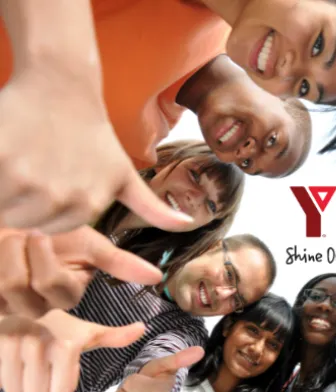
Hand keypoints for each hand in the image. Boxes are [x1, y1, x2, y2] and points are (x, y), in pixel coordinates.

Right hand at [0, 72, 192, 233]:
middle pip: (21, 220)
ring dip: (6, 189)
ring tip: (23, 161)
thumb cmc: (94, 135)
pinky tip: (7, 152)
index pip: (46, 229)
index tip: (50, 179)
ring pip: (2, 207)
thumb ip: (152, 208)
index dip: (44, 207)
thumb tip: (188, 225)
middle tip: (35, 168)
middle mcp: (59, 199)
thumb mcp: (126, 175)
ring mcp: (27, 181)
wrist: (63, 88)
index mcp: (87, 207)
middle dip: (22, 200)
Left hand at [0, 226, 162, 317]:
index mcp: (68, 294)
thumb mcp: (88, 242)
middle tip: (23, 232)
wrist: (11, 215)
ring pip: (7, 291)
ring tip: (6, 237)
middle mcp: (41, 305)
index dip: (47, 259)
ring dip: (3, 255)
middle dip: (23, 252)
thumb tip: (158, 276)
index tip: (41, 232)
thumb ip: (121, 262)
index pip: (60, 289)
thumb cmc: (48, 226)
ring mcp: (11, 305)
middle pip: (30, 292)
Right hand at [0, 310, 144, 391]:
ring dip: (22, 380)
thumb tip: (143, 328)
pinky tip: (14, 358)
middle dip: (42, 383)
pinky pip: (0, 382)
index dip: (62, 384)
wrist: (26, 302)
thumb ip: (114, 335)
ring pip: (16, 391)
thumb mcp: (88, 329)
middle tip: (44, 363)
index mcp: (66, 344)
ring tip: (29, 360)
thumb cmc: (60, 324)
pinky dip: (7, 375)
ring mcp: (12, 344)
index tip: (62, 367)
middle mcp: (39, 343)